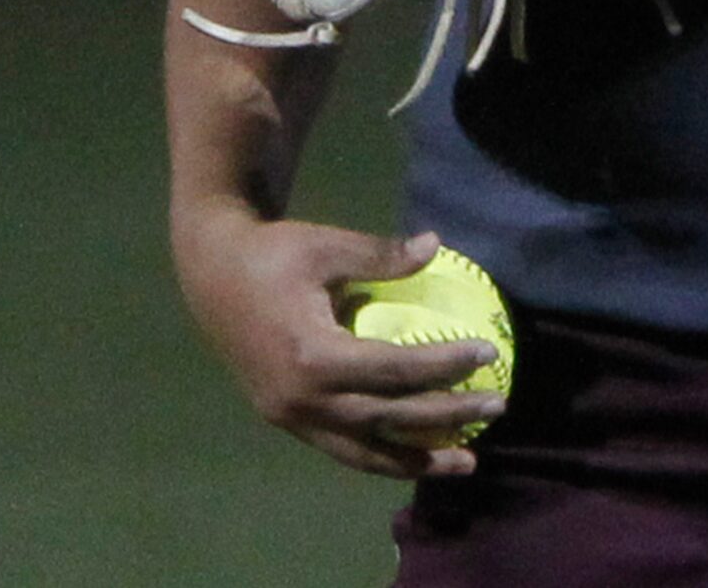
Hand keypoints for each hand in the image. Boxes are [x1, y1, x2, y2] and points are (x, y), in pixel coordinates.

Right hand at [175, 214, 506, 479]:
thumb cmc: (273, 253)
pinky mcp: (286, 420)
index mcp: (312, 357)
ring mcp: (291, 417)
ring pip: (363, 451)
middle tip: (496, 406)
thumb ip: (381, 255)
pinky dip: (381, 455)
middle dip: (447, 419)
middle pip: (387, 418)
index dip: (445, 365)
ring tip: (466, 463)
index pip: (394, 370)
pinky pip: (341, 447)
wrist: (211, 276)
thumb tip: (436, 244)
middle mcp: (302, 399)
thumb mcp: (327, 245)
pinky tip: (415, 454)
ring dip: (417, 460)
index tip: (487, 353)